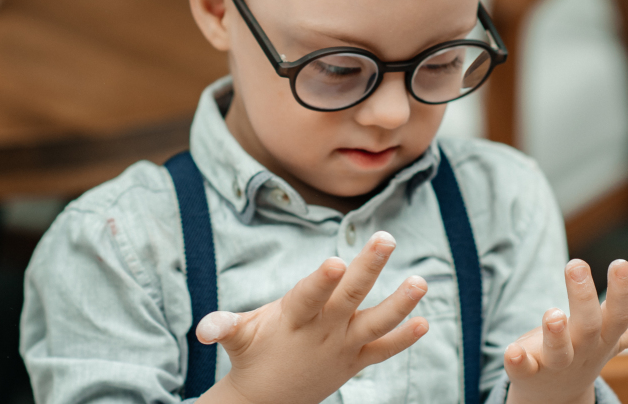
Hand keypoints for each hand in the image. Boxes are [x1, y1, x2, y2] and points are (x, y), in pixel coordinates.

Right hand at [195, 231, 429, 403]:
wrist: (269, 402)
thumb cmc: (252, 354)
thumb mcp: (237, 338)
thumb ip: (224, 327)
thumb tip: (203, 331)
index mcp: (294, 320)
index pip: (309, 297)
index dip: (321, 281)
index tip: (336, 261)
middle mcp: (323, 332)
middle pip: (350, 297)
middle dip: (368, 268)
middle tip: (386, 239)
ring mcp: (342, 348)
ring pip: (375, 324)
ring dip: (400, 304)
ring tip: (421, 282)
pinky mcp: (355, 361)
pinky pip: (383, 351)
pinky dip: (403, 339)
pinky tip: (424, 322)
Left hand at [504, 259, 627, 403]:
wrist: (554, 397)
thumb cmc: (585, 355)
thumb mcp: (616, 340)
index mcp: (603, 337)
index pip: (619, 314)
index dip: (622, 291)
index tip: (620, 263)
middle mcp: (582, 349)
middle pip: (587, 324)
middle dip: (583, 296)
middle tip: (576, 264)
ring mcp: (555, 363)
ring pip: (558, 351)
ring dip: (555, 333)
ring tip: (552, 313)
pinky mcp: (527, 372)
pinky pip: (521, 368)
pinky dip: (516, 360)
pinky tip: (510, 349)